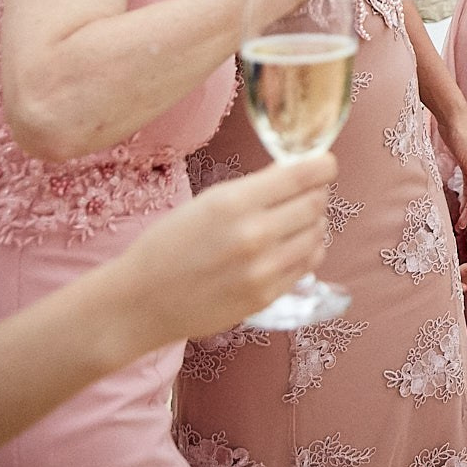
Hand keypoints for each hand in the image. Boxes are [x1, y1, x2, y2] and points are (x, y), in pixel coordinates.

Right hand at [116, 155, 336, 342]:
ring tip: (292, 223)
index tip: (324, 164)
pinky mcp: (267, 295)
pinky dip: (307, 250)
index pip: (304, 175)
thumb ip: (255, 187)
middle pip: (316, 202)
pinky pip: (309, 263)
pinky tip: (289, 247)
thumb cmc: (169, 245)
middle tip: (303, 194)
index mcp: (235, 202)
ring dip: (312, 223)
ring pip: (318, 233)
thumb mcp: (207, 202)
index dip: (323, 165)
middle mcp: (254, 234)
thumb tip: (297, 169)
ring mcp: (263, 269)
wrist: (142, 301)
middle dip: (315, 193)